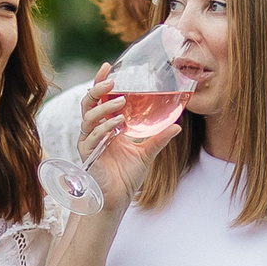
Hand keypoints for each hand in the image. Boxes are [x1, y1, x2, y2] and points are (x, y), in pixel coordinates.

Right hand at [77, 65, 183, 210]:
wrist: (117, 199)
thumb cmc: (127, 177)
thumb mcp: (147, 153)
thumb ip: (159, 138)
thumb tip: (178, 125)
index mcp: (105, 126)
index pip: (99, 99)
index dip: (101, 82)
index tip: (108, 66)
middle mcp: (93, 131)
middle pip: (88, 103)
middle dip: (98, 90)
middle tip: (112, 82)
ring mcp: (88, 143)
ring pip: (89, 118)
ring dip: (104, 109)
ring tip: (121, 103)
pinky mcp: (88, 155)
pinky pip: (92, 138)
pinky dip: (104, 129)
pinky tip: (116, 125)